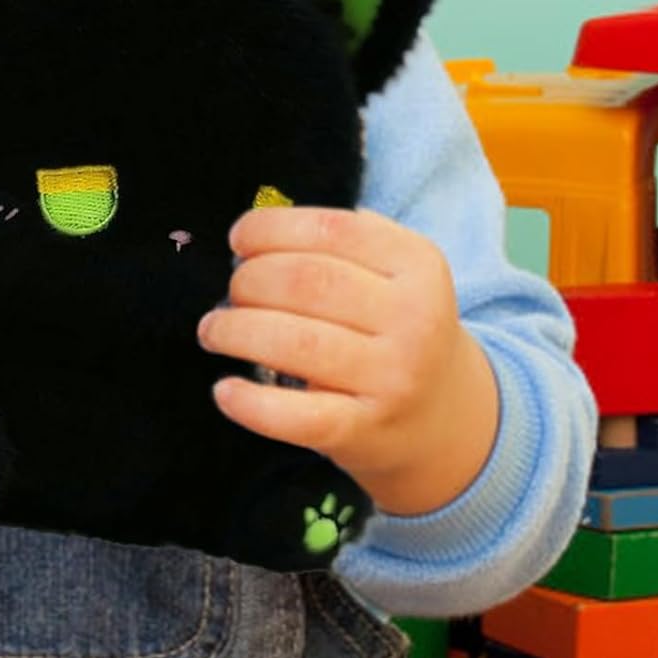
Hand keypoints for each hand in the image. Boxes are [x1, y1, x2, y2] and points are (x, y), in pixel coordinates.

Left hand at [196, 205, 498, 516]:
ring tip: (214, 331)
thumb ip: (341, 238)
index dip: (270, 229)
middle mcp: (413, 319)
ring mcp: (393, 378)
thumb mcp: (396, 271)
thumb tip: (256, 232)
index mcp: (418, 265)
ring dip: (235, 331)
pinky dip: (253, 404)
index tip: (238, 240)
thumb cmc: (395, 329)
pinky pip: (299, 417)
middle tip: (232, 292)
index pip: (330, 230)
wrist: (444, 416)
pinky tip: (225, 389)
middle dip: (249, 281)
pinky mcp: (365, 429)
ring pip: (295, 343)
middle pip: (307, 283)